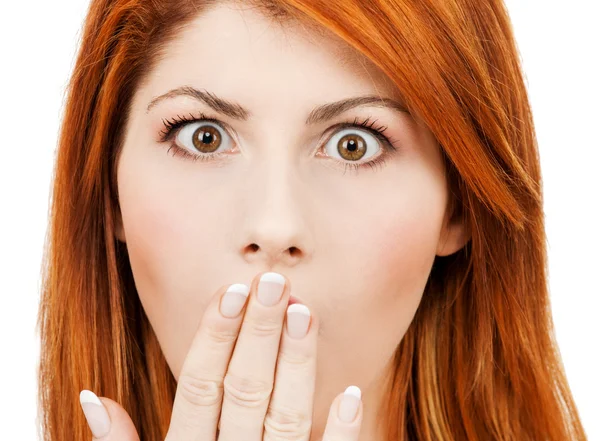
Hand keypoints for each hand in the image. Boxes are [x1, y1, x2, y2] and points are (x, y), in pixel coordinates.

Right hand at [79, 272, 363, 439]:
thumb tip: (91, 398)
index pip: (198, 385)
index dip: (214, 336)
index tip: (231, 290)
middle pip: (243, 390)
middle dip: (258, 334)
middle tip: (274, 283)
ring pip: (284, 416)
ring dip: (296, 365)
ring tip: (306, 313)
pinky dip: (341, 432)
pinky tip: (352, 393)